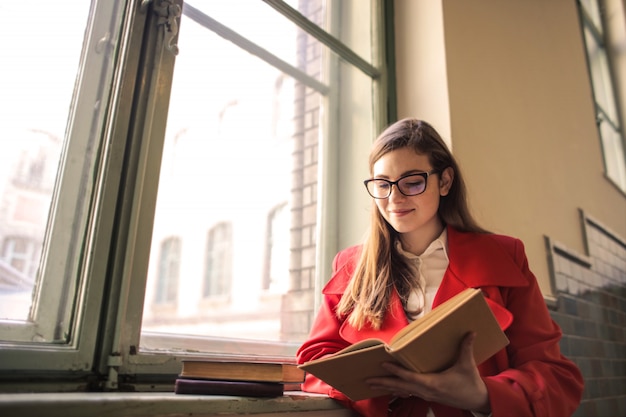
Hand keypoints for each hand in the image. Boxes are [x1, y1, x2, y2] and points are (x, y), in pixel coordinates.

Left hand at [366, 332, 490, 412]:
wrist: (477, 400)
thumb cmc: (470, 384)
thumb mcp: (467, 365)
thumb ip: (466, 348)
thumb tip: (470, 332)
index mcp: (433, 383)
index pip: (410, 377)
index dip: (396, 371)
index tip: (383, 365)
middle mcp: (426, 390)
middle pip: (400, 386)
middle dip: (383, 382)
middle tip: (367, 379)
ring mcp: (426, 394)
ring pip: (402, 391)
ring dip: (387, 387)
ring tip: (371, 384)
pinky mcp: (427, 395)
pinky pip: (408, 393)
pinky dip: (396, 390)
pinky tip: (389, 388)